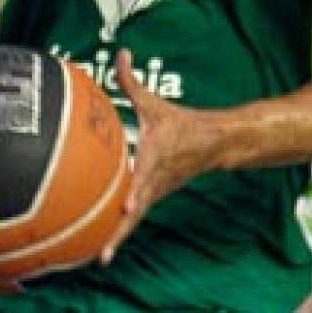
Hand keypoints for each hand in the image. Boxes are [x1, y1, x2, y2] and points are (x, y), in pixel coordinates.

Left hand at [100, 49, 215, 262]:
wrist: (212, 144)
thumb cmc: (180, 123)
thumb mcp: (154, 101)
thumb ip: (130, 81)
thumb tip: (121, 53)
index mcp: (155, 157)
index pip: (144, 176)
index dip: (135, 190)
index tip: (126, 205)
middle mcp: (154, 181)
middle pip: (135, 209)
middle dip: (120, 230)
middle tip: (104, 251)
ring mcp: (154, 193)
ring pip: (134, 221)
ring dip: (117, 240)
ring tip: (99, 259)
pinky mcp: (151, 199)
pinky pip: (132, 220)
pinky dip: (117, 235)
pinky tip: (100, 250)